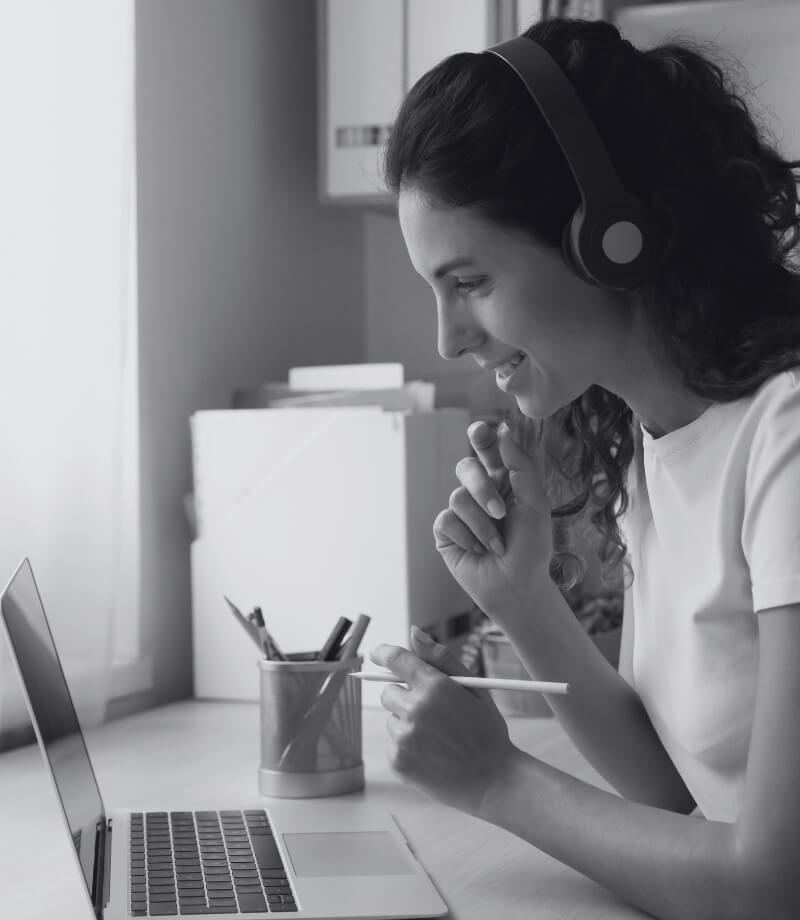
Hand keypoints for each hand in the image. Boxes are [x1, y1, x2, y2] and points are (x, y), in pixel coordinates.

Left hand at [370, 626, 515, 816]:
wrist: (494, 781)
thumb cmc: (486, 732)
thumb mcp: (473, 688)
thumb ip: (441, 658)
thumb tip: (413, 632)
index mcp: (436, 687)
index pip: (397, 659)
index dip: (383, 653)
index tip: (376, 653)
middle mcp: (416, 709)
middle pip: (388, 691)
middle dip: (404, 695)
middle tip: (430, 711)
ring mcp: (405, 737)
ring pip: (392, 718)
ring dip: (406, 722)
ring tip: (437, 738)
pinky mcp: (398, 761)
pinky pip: (393, 743)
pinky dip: (407, 747)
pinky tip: (432, 754)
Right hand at [432, 420, 553, 619]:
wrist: (517, 585)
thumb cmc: (531, 547)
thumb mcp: (535, 503)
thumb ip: (521, 465)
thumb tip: (503, 429)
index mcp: (502, 479)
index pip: (486, 448)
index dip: (480, 436)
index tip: (482, 430)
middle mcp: (478, 491)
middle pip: (466, 468)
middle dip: (483, 489)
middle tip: (502, 512)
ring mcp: (460, 511)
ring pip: (458, 497)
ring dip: (482, 525)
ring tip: (497, 545)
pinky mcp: (445, 531)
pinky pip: (447, 520)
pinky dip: (468, 537)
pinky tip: (479, 551)